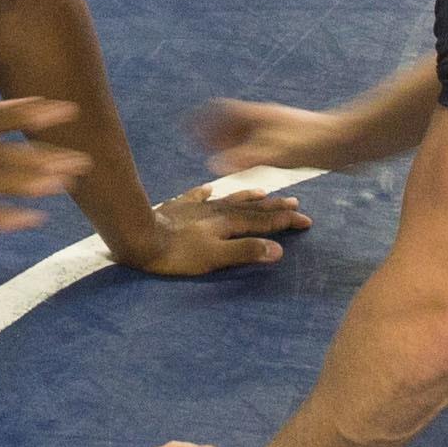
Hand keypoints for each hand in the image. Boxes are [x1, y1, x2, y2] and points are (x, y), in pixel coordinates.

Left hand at [109, 181, 309, 279]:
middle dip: (274, 207)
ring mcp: (197, 208)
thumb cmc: (179, 254)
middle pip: (251, 208)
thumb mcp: (215, 257)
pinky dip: (206, 193)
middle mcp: (217, 212)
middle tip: (295, 202)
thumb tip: (278, 250)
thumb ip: (246, 251)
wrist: (142, 237)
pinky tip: (210, 189)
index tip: (305, 219)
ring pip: (229, 199)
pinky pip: (197, 197)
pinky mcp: (178, 208)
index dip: (285, 221)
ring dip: (248, 197)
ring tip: (263, 193)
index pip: (263, 221)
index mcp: (228, 224)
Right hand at [196, 96, 390, 178]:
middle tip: (195, 144)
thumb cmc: (315, 144)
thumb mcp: (278, 154)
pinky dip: (246, 149)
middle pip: (231, 121)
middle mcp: (266, 119)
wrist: (350, 141)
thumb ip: (246, 158)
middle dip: (212, 131)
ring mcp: (278, 128)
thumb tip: (215, 164)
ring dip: (230, 141)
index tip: (184, 126)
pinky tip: (250, 164)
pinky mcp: (290, 140)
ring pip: (246, 132)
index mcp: (259, 117)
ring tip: (216, 156)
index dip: (202, 118)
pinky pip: (259, 141)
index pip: (222, 111)